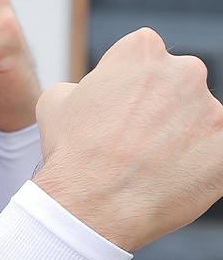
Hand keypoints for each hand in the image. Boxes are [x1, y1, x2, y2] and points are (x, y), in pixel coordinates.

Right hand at [34, 28, 222, 251]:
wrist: (92, 208)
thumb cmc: (71, 157)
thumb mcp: (53, 107)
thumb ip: (78, 87)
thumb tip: (84, 93)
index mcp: (142, 51)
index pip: (142, 58)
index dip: (126, 89)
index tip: (115, 115)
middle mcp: (185, 71)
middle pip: (177, 85)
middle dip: (158, 111)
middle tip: (131, 146)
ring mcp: (212, 111)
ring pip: (198, 122)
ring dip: (179, 141)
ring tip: (147, 172)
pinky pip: (215, 156)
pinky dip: (196, 169)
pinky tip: (167, 184)